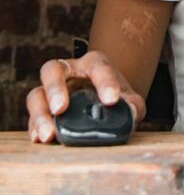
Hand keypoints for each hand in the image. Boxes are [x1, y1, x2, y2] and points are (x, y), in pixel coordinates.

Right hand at [26, 51, 144, 142]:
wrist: (104, 104)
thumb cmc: (116, 99)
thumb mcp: (129, 99)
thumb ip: (133, 105)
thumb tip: (131, 113)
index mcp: (93, 64)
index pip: (97, 65)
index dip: (105, 81)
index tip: (112, 99)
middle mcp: (68, 73)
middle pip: (53, 70)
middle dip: (55, 88)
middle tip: (60, 108)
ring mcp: (51, 93)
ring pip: (36, 95)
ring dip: (40, 114)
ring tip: (49, 134)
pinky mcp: (42, 114)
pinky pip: (31, 118)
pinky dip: (34, 128)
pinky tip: (40, 139)